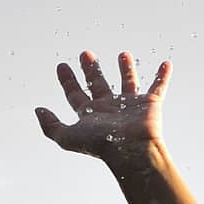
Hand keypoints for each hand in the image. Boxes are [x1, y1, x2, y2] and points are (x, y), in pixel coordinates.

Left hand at [34, 51, 169, 165]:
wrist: (131, 150)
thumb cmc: (100, 145)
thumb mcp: (67, 137)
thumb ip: (51, 126)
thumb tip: (37, 110)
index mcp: (91, 115)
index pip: (75, 95)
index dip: (67, 80)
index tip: (61, 65)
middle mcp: (109, 109)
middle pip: (98, 85)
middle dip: (91, 69)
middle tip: (85, 53)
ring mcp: (130, 106)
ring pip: (127, 83)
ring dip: (125, 69)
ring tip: (123, 53)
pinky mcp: (150, 104)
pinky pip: (158, 86)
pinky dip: (162, 76)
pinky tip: (166, 64)